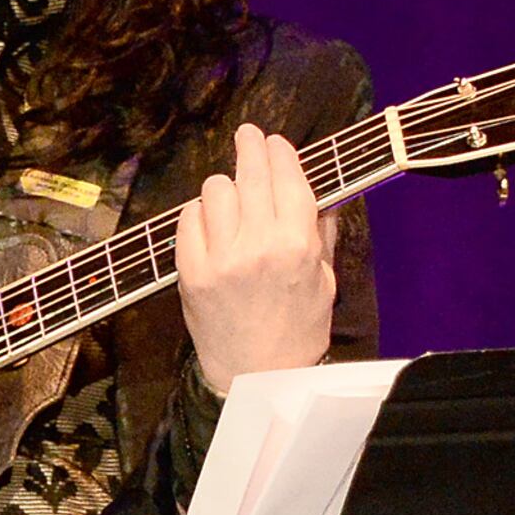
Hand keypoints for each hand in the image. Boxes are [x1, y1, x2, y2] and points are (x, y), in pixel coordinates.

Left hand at [179, 122, 342, 393]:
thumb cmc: (298, 329)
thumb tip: (322, 191)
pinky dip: (200, 215)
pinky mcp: (191, 271)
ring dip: (226, 188)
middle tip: (248, 136)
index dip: (280, 151)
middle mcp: (259, 245)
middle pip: (250, 172)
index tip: (275, 142)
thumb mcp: (324, 281)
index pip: (288, 177)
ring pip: (215, 188)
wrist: (258, 377)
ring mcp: (221, 257)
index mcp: (299, 246)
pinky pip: (189, 217)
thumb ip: (320, 232)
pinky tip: (212, 226)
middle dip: (250, 146)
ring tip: (233, 201)